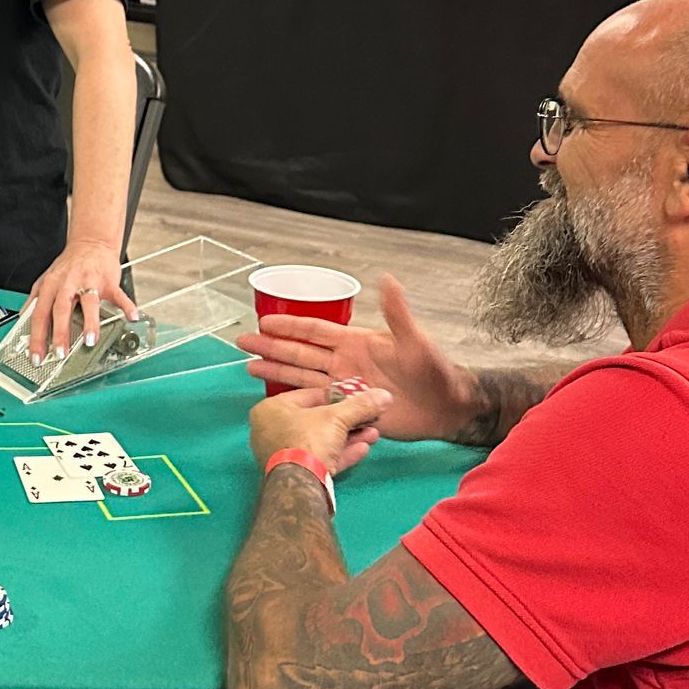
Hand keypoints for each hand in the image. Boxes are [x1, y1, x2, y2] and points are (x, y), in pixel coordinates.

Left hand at [24, 236, 138, 365]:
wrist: (91, 243)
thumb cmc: (69, 265)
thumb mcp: (46, 279)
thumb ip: (35, 299)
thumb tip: (23, 320)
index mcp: (50, 286)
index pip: (39, 314)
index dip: (36, 337)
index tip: (36, 356)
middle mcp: (68, 283)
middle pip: (60, 309)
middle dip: (59, 333)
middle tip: (60, 353)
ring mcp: (89, 281)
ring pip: (88, 303)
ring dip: (89, 322)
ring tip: (90, 341)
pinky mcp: (108, 281)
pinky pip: (118, 295)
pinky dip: (126, 306)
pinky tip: (131, 317)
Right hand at [238, 273, 475, 443]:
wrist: (446, 407)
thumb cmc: (434, 371)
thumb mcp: (415, 341)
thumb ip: (397, 313)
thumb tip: (387, 279)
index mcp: (356, 342)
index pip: (315, 331)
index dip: (290, 326)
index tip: (264, 321)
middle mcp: (345, 362)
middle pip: (300, 352)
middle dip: (271, 346)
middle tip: (242, 341)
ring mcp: (344, 386)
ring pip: (301, 377)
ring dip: (275, 371)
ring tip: (248, 366)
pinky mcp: (347, 410)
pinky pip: (314, 402)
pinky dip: (294, 397)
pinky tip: (275, 395)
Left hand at [249, 382, 387, 475]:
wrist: (300, 484)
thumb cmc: (308, 440)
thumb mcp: (337, 418)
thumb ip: (360, 406)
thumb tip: (384, 395)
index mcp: (271, 409)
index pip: (309, 396)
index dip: (337, 397)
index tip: (358, 398)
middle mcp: (271, 430)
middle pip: (317, 421)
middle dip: (347, 421)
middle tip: (369, 418)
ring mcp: (281, 455)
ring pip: (320, 442)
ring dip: (348, 438)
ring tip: (372, 434)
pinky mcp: (294, 474)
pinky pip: (319, 459)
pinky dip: (340, 454)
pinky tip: (362, 450)